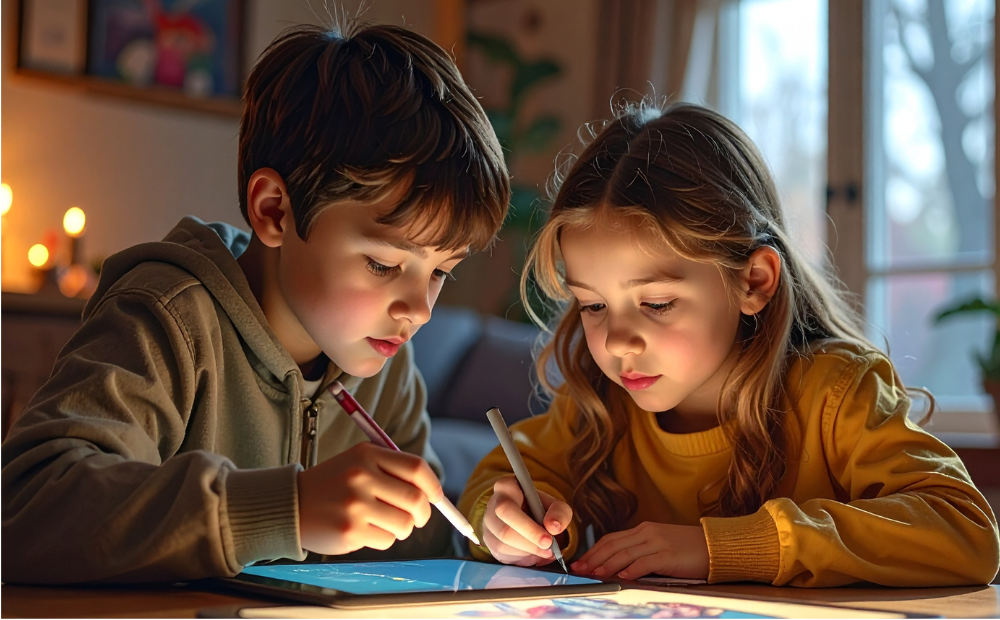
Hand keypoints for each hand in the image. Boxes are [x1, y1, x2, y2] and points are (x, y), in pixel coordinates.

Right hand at [297, 442, 442, 555]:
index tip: (436, 497)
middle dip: (423, 514)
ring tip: (387, 524)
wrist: (291, 504)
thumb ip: (393, 472)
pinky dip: (384, 539)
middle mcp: (362, 476)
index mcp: (368, 454)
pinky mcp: (350, 530)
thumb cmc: (333, 485)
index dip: (433, 486)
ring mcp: (356, 504)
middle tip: (418, 518)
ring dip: (403, 529)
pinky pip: (387, 540)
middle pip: (416, 499)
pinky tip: (365, 531)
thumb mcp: (358, 463)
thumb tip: (433, 494)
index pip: (416, 468)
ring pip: (405, 524)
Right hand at [483, 475, 572, 566]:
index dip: (528, 528)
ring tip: (544, 551)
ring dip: (528, 553)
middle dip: (530, 544)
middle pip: (504, 532)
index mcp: (505, 488)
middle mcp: (491, 506)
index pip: (507, 509)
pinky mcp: (489, 543)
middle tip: (549, 549)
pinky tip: (533, 552)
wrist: (528, 514)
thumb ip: (560, 512)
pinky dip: (522, 558)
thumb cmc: (539, 507)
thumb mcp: (555, 505)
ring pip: (503, 546)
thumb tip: (553, 527)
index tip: (548, 539)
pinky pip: (503, 556)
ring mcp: (488, 526)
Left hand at [570, 522, 708, 580]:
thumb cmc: (689, 549)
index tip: (581, 562)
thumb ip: (642, 551)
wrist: (716, 545)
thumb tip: (619, 567)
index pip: (612, 539)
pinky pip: (646, 563)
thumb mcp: (661, 544)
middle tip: (580, 570)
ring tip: (594, 575)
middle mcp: (648, 533)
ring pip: (625, 553)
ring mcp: (658, 543)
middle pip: (613, 545)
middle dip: (594, 558)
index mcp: (644, 529)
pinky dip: (632, 570)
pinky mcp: (669, 555)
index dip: (594, 551)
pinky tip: (622, 577)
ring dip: (607, 565)